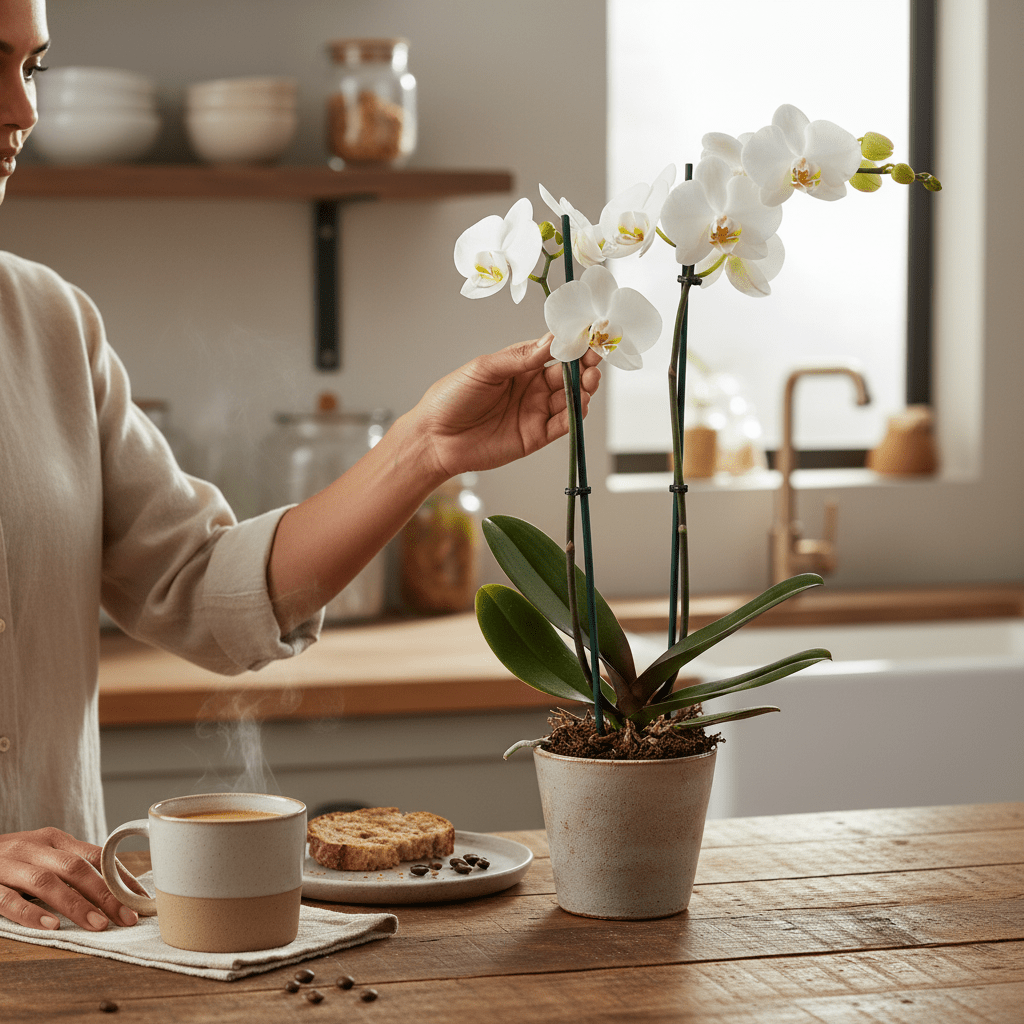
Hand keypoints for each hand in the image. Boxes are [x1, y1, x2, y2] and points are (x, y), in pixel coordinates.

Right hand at [0, 828, 143, 930]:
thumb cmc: (13, 861)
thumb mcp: (45, 856)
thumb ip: (73, 867)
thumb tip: (117, 889)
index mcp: (55, 840)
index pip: (96, 855)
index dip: (120, 876)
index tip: (140, 899)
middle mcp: (34, 848)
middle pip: (77, 869)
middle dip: (105, 894)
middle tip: (125, 918)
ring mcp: (10, 865)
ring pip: (47, 883)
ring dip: (76, 905)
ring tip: (98, 925)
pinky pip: (8, 900)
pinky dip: (31, 913)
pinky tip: (50, 926)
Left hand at [411, 333, 602, 478]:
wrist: (434, 438)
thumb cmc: (451, 398)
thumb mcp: (484, 369)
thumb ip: (520, 358)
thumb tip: (551, 341)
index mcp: (519, 365)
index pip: (553, 351)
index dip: (572, 343)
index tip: (588, 334)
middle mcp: (531, 387)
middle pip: (568, 374)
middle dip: (584, 365)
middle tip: (595, 357)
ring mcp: (535, 411)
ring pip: (569, 398)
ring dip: (584, 388)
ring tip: (590, 378)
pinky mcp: (535, 436)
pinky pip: (562, 424)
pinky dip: (575, 414)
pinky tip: (580, 402)